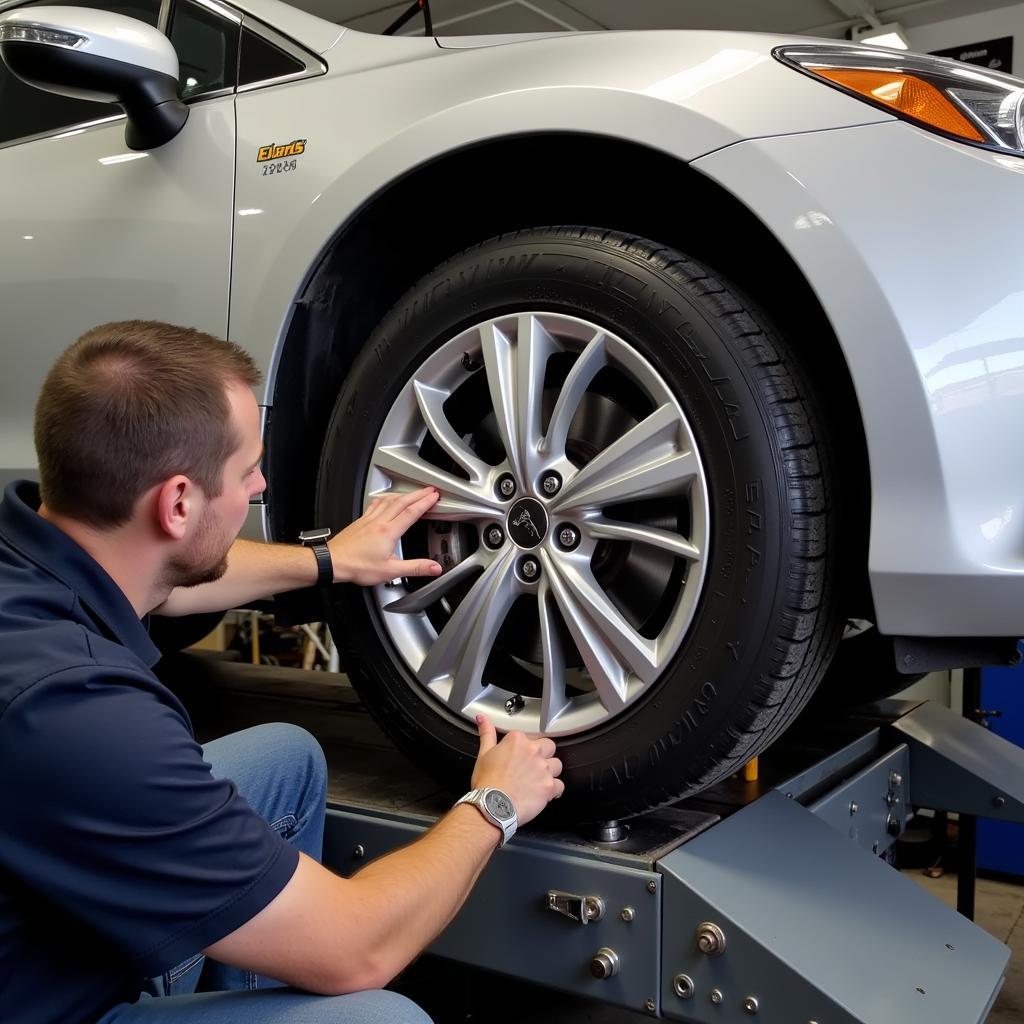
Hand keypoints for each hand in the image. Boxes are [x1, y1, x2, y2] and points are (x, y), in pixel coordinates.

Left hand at [328, 488, 442, 585]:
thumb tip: (434, 567)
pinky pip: (376, 504)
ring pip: (389, 500)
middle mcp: (379, 522)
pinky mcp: (360, 521)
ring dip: (403, 494)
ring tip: (412, 492)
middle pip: (402, 502)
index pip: (411, 512)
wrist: (333, 562)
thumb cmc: (357, 566)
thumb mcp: (391, 571)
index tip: (434, 496)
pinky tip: (386, 499)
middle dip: (418, 494)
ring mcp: (368, 520)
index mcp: (388, 532)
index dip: (425, 502)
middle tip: (429, 490)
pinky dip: (386, 498)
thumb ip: (415, 568)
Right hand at [471, 715, 563, 826]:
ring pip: (557, 765)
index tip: (518, 756)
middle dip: (543, 754)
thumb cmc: (487, 783)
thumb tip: (482, 718)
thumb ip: (486, 733)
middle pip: (548, 746)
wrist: (492, 807)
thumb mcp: (483, 754)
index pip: (528, 736)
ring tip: (538, 779)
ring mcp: (543, 769)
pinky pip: (560, 785)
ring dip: (550, 771)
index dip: (524, 747)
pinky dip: (554, 790)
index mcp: (517, 741)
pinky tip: (545, 793)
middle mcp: (533, 751)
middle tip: (532, 765)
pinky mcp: (549, 786)